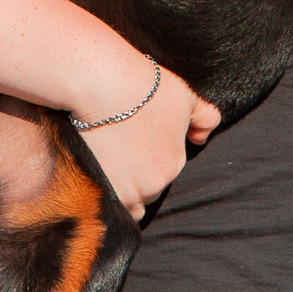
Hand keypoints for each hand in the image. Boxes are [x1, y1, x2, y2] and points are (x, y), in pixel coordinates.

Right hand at [75, 60, 219, 220]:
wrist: (104, 84)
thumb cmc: (145, 86)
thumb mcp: (186, 97)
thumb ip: (204, 118)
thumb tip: (201, 137)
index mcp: (171, 167)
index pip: (161, 178)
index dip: (147, 166)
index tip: (133, 152)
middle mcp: (151, 186)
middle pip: (142, 194)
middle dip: (133, 182)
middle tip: (116, 159)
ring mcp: (122, 192)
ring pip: (122, 205)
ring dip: (116, 193)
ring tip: (101, 171)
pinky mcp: (95, 191)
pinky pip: (97, 207)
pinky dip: (95, 197)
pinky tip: (87, 180)